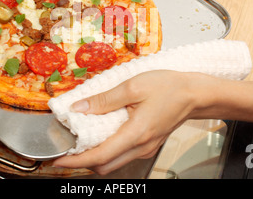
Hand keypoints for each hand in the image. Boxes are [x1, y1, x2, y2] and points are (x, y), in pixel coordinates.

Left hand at [52, 71, 215, 174]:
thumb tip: (80, 107)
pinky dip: (107, 151)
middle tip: (65, 150)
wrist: (194, 94)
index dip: (76, 160)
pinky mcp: (148, 145)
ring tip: (79, 143)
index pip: (99, 156)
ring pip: (114, 163)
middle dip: (82, 162)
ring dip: (94, 157)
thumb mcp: (133, 86)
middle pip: (105, 166)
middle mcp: (141, 147)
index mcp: (136, 133)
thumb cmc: (168, 87)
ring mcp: (146, 148)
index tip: (58, 159)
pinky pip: (123, 155)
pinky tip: (101, 137)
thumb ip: (104, 99)